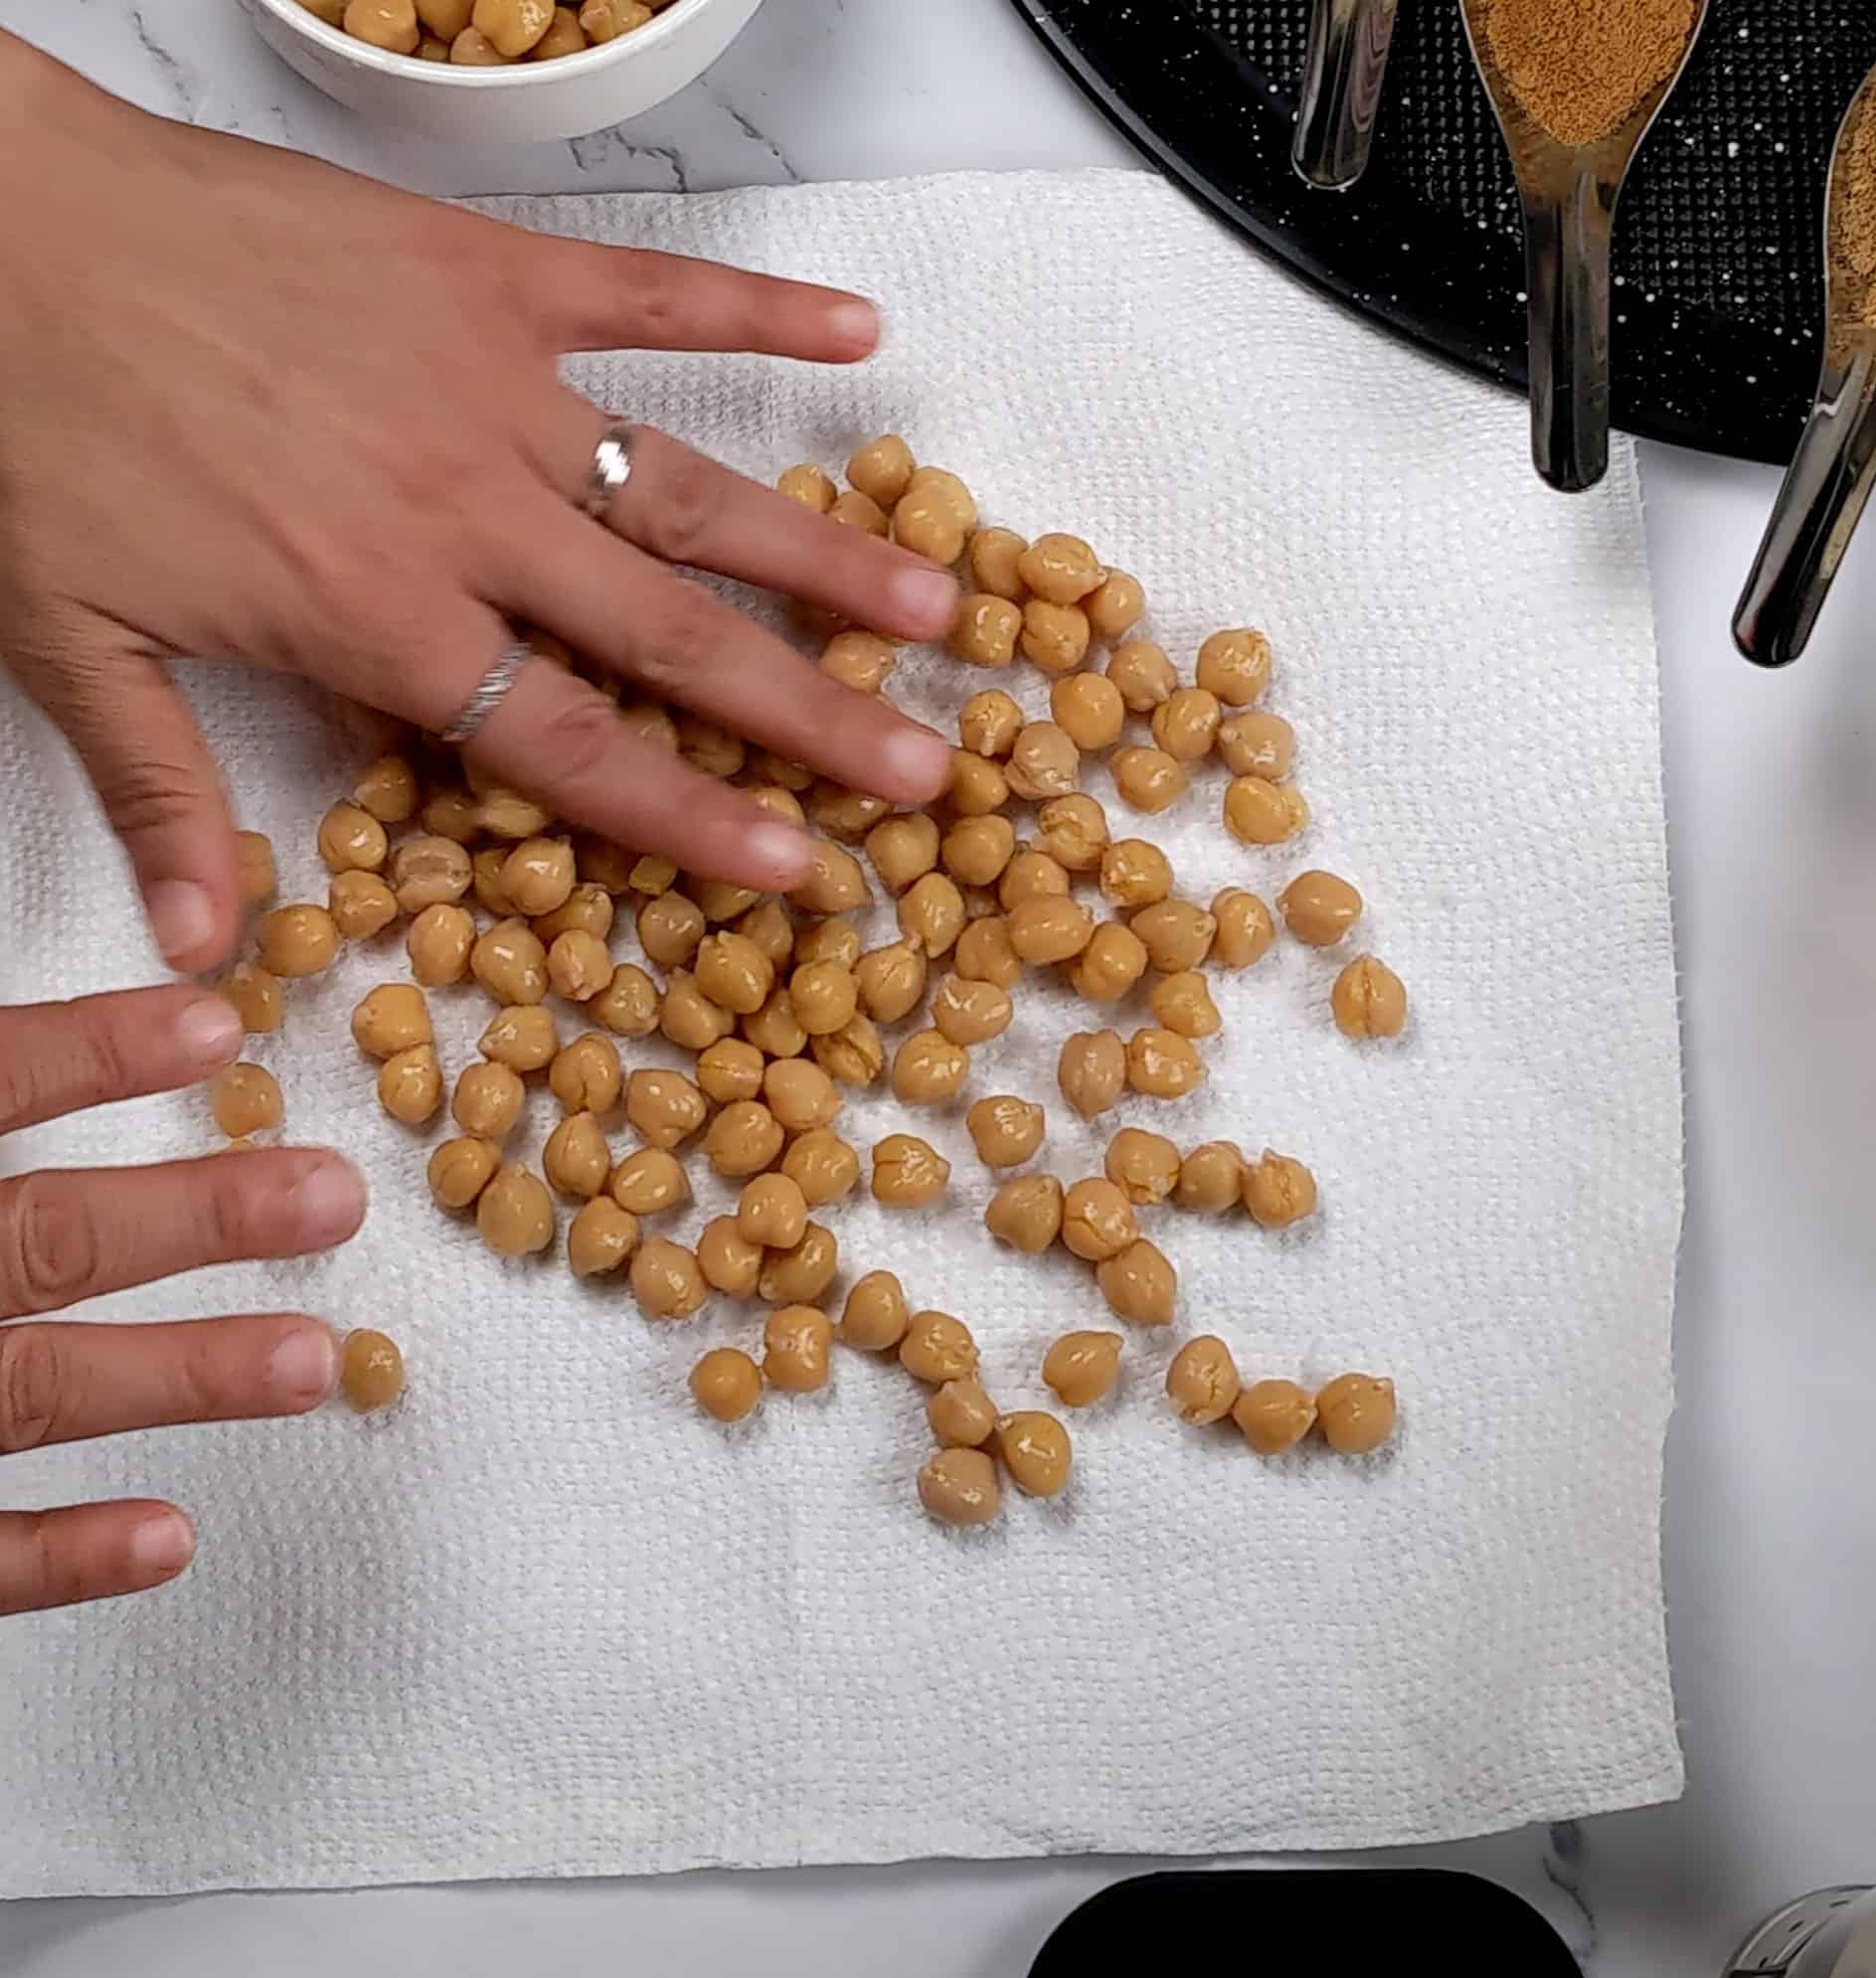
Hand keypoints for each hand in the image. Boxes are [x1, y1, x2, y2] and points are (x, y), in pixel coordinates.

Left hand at [0, 34, 958, 976]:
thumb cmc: (25, 429)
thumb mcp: (69, 645)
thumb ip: (163, 797)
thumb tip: (201, 953)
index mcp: (381, 617)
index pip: (574, 748)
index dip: (697, 818)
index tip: (801, 868)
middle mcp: (469, 517)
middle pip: (674, 639)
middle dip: (813, 715)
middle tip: (929, 767)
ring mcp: (495, 390)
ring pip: (691, 492)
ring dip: (820, 557)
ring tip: (933, 607)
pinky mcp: (488, 275)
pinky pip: (649, 294)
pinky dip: (757, 308)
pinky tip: (860, 333)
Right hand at [0, 985, 363, 1616]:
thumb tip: (3, 1059)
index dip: (83, 1055)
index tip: (211, 1029)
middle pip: (30, 1240)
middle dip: (192, 1216)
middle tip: (330, 1196)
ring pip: (22, 1389)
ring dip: (175, 1375)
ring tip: (309, 1359)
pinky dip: (53, 1559)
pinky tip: (167, 1539)